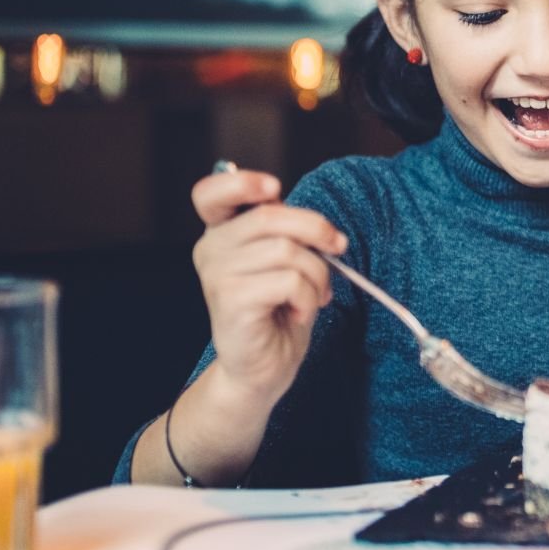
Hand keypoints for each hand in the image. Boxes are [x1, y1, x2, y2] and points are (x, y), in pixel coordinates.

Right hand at [190, 167, 346, 406]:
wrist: (265, 366)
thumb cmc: (280, 309)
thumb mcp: (286, 261)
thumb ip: (289, 233)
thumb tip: (320, 226)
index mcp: (222, 233)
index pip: (211, 193)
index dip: (242, 183)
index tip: (276, 188)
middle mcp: (211, 249)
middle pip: (270, 215)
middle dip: (317, 230)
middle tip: (337, 248)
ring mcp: (216, 275)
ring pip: (287, 250)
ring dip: (317, 275)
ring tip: (313, 295)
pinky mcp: (230, 301)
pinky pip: (289, 282)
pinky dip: (308, 298)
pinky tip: (299, 313)